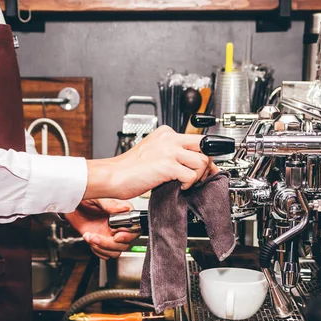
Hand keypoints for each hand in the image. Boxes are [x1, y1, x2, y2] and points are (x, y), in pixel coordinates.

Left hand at [65, 199, 139, 259]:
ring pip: (116, 251)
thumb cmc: (84, 197)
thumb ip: (111, 204)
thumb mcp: (97, 198)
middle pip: (125, 244)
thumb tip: (124, 208)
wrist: (71, 205)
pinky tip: (89, 238)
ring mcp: (110, 234)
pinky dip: (97, 250)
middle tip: (98, 236)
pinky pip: (105, 254)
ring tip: (91, 237)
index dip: (127, 235)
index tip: (115, 235)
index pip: (135, 229)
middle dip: (110, 243)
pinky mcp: (101, 241)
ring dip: (102, 247)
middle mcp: (119, 225)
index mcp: (123, 213)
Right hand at [84, 126, 218, 199]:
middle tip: (202, 177)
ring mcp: (169, 150)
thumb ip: (170, 153)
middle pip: (205, 146)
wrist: (112, 176)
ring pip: (202, 161)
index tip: (204, 168)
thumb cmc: (129, 169)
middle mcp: (169, 138)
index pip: (197, 139)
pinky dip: (188, 184)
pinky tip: (179, 187)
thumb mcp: (152, 152)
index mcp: (166, 133)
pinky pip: (191, 175)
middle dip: (207, 164)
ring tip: (187, 183)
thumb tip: (190, 162)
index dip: (204, 155)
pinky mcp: (167, 165)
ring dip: (198, 176)